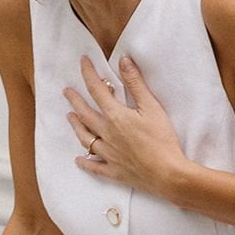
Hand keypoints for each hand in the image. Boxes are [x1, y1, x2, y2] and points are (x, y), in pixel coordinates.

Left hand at [64, 55, 190, 198]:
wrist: (167, 174)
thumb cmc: (162, 140)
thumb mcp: (152, 107)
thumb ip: (136, 83)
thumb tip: (123, 60)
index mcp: (115, 116)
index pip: (96, 90)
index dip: (88, 73)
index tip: (83, 62)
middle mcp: (106, 134)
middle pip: (85, 113)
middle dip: (75, 100)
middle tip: (67, 91)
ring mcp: (108, 154)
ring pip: (85, 138)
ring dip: (76, 126)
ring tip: (70, 117)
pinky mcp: (114, 171)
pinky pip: (94, 166)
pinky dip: (85, 163)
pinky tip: (78, 160)